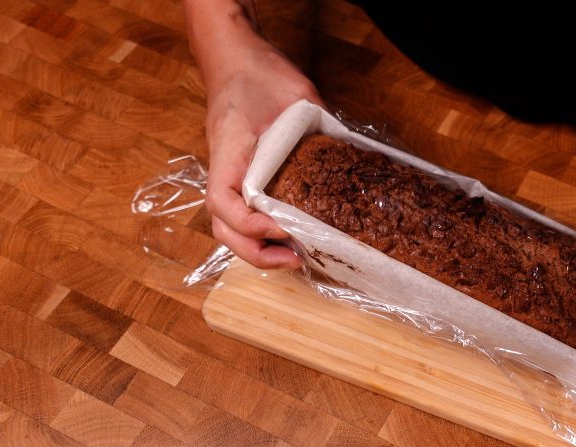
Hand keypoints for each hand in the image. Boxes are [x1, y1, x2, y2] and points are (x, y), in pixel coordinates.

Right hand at [199, 18, 321, 267]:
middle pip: (223, 227)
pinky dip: (261, 235)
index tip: (285, 226)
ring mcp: (230, 175)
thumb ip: (320, 128)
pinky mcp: (242, 177)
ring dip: (257, 249)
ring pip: (229, 227)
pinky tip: (290, 238)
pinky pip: (243, 214)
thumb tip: (352, 157)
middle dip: (256, 251)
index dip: (251, 224)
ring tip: (294, 257)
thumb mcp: (297, 95)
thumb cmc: (260, 73)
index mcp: (228, 152)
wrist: (237, 58)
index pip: (223, 202)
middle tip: (295, 259)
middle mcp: (224, 169)